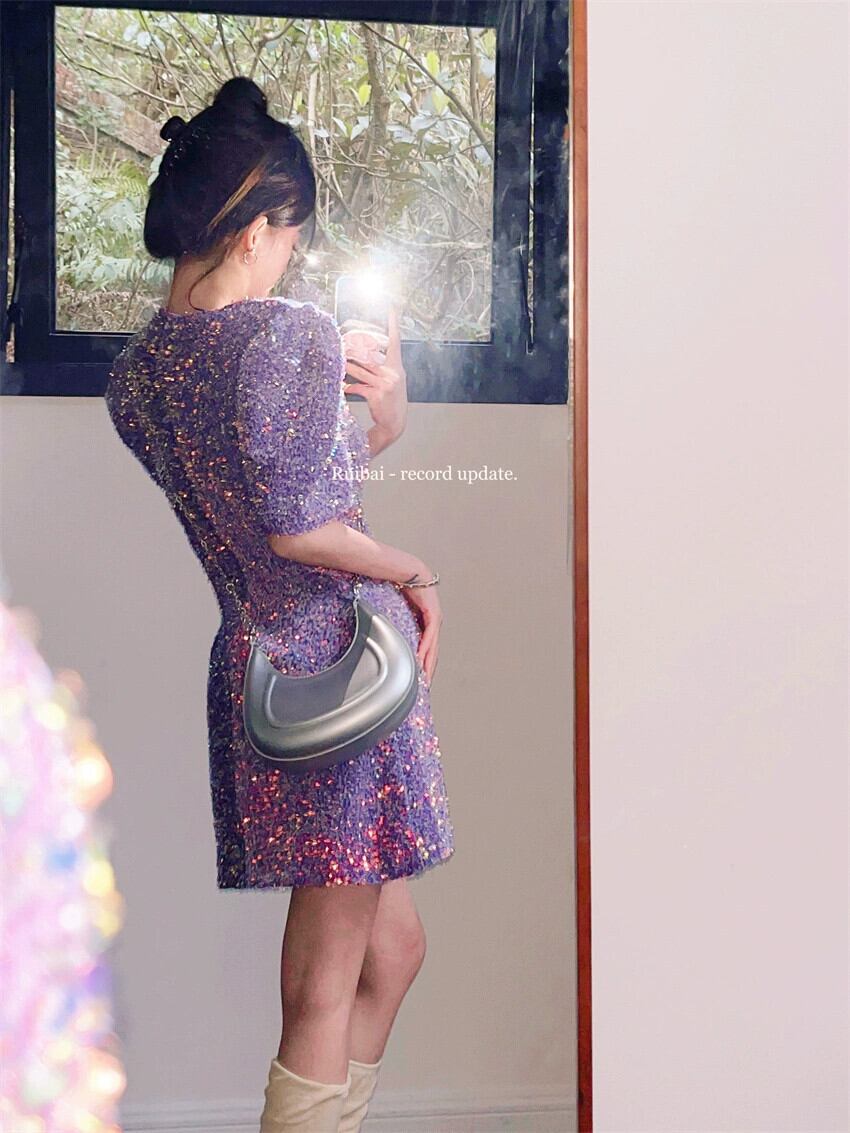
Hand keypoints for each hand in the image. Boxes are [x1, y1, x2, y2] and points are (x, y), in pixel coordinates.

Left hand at [342, 305, 407, 443]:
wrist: (395, 423)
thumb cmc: (391, 400)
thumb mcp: (393, 381)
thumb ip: (383, 367)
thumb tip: (365, 356)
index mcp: (397, 367)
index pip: (395, 341)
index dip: (393, 324)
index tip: (392, 307)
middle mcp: (393, 372)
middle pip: (370, 355)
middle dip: (355, 348)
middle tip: (342, 340)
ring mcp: (385, 383)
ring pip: (360, 370)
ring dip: (346, 366)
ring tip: (337, 360)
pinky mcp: (376, 394)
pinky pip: (358, 387)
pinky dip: (349, 387)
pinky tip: (342, 387)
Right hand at [399, 580, 441, 685]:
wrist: (406, 570)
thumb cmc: (399, 588)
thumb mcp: (396, 612)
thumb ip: (393, 625)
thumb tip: (380, 634)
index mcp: (425, 624)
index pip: (426, 650)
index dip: (424, 665)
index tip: (419, 681)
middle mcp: (433, 624)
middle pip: (432, 652)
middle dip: (428, 671)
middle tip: (424, 688)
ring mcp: (435, 619)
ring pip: (433, 647)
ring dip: (429, 664)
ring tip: (424, 679)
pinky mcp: (433, 614)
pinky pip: (429, 635)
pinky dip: (425, 648)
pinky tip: (421, 659)